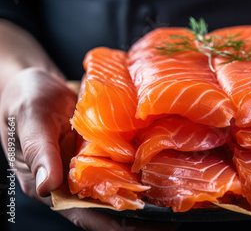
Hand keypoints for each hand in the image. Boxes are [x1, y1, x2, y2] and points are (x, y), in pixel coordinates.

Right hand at [1, 68, 178, 230]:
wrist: (35, 80)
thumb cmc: (24, 99)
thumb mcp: (29, 119)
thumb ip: (38, 150)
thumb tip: (47, 185)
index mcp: (52, 184)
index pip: (87, 214)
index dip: (118, 224)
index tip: (150, 225)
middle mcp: (75, 181)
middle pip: (111, 206)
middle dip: (142, 213)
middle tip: (175, 211)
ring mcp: (92, 166)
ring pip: (122, 187)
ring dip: (148, 192)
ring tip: (179, 193)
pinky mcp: (104, 150)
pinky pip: (125, 163)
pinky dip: (144, 166)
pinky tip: (169, 165)